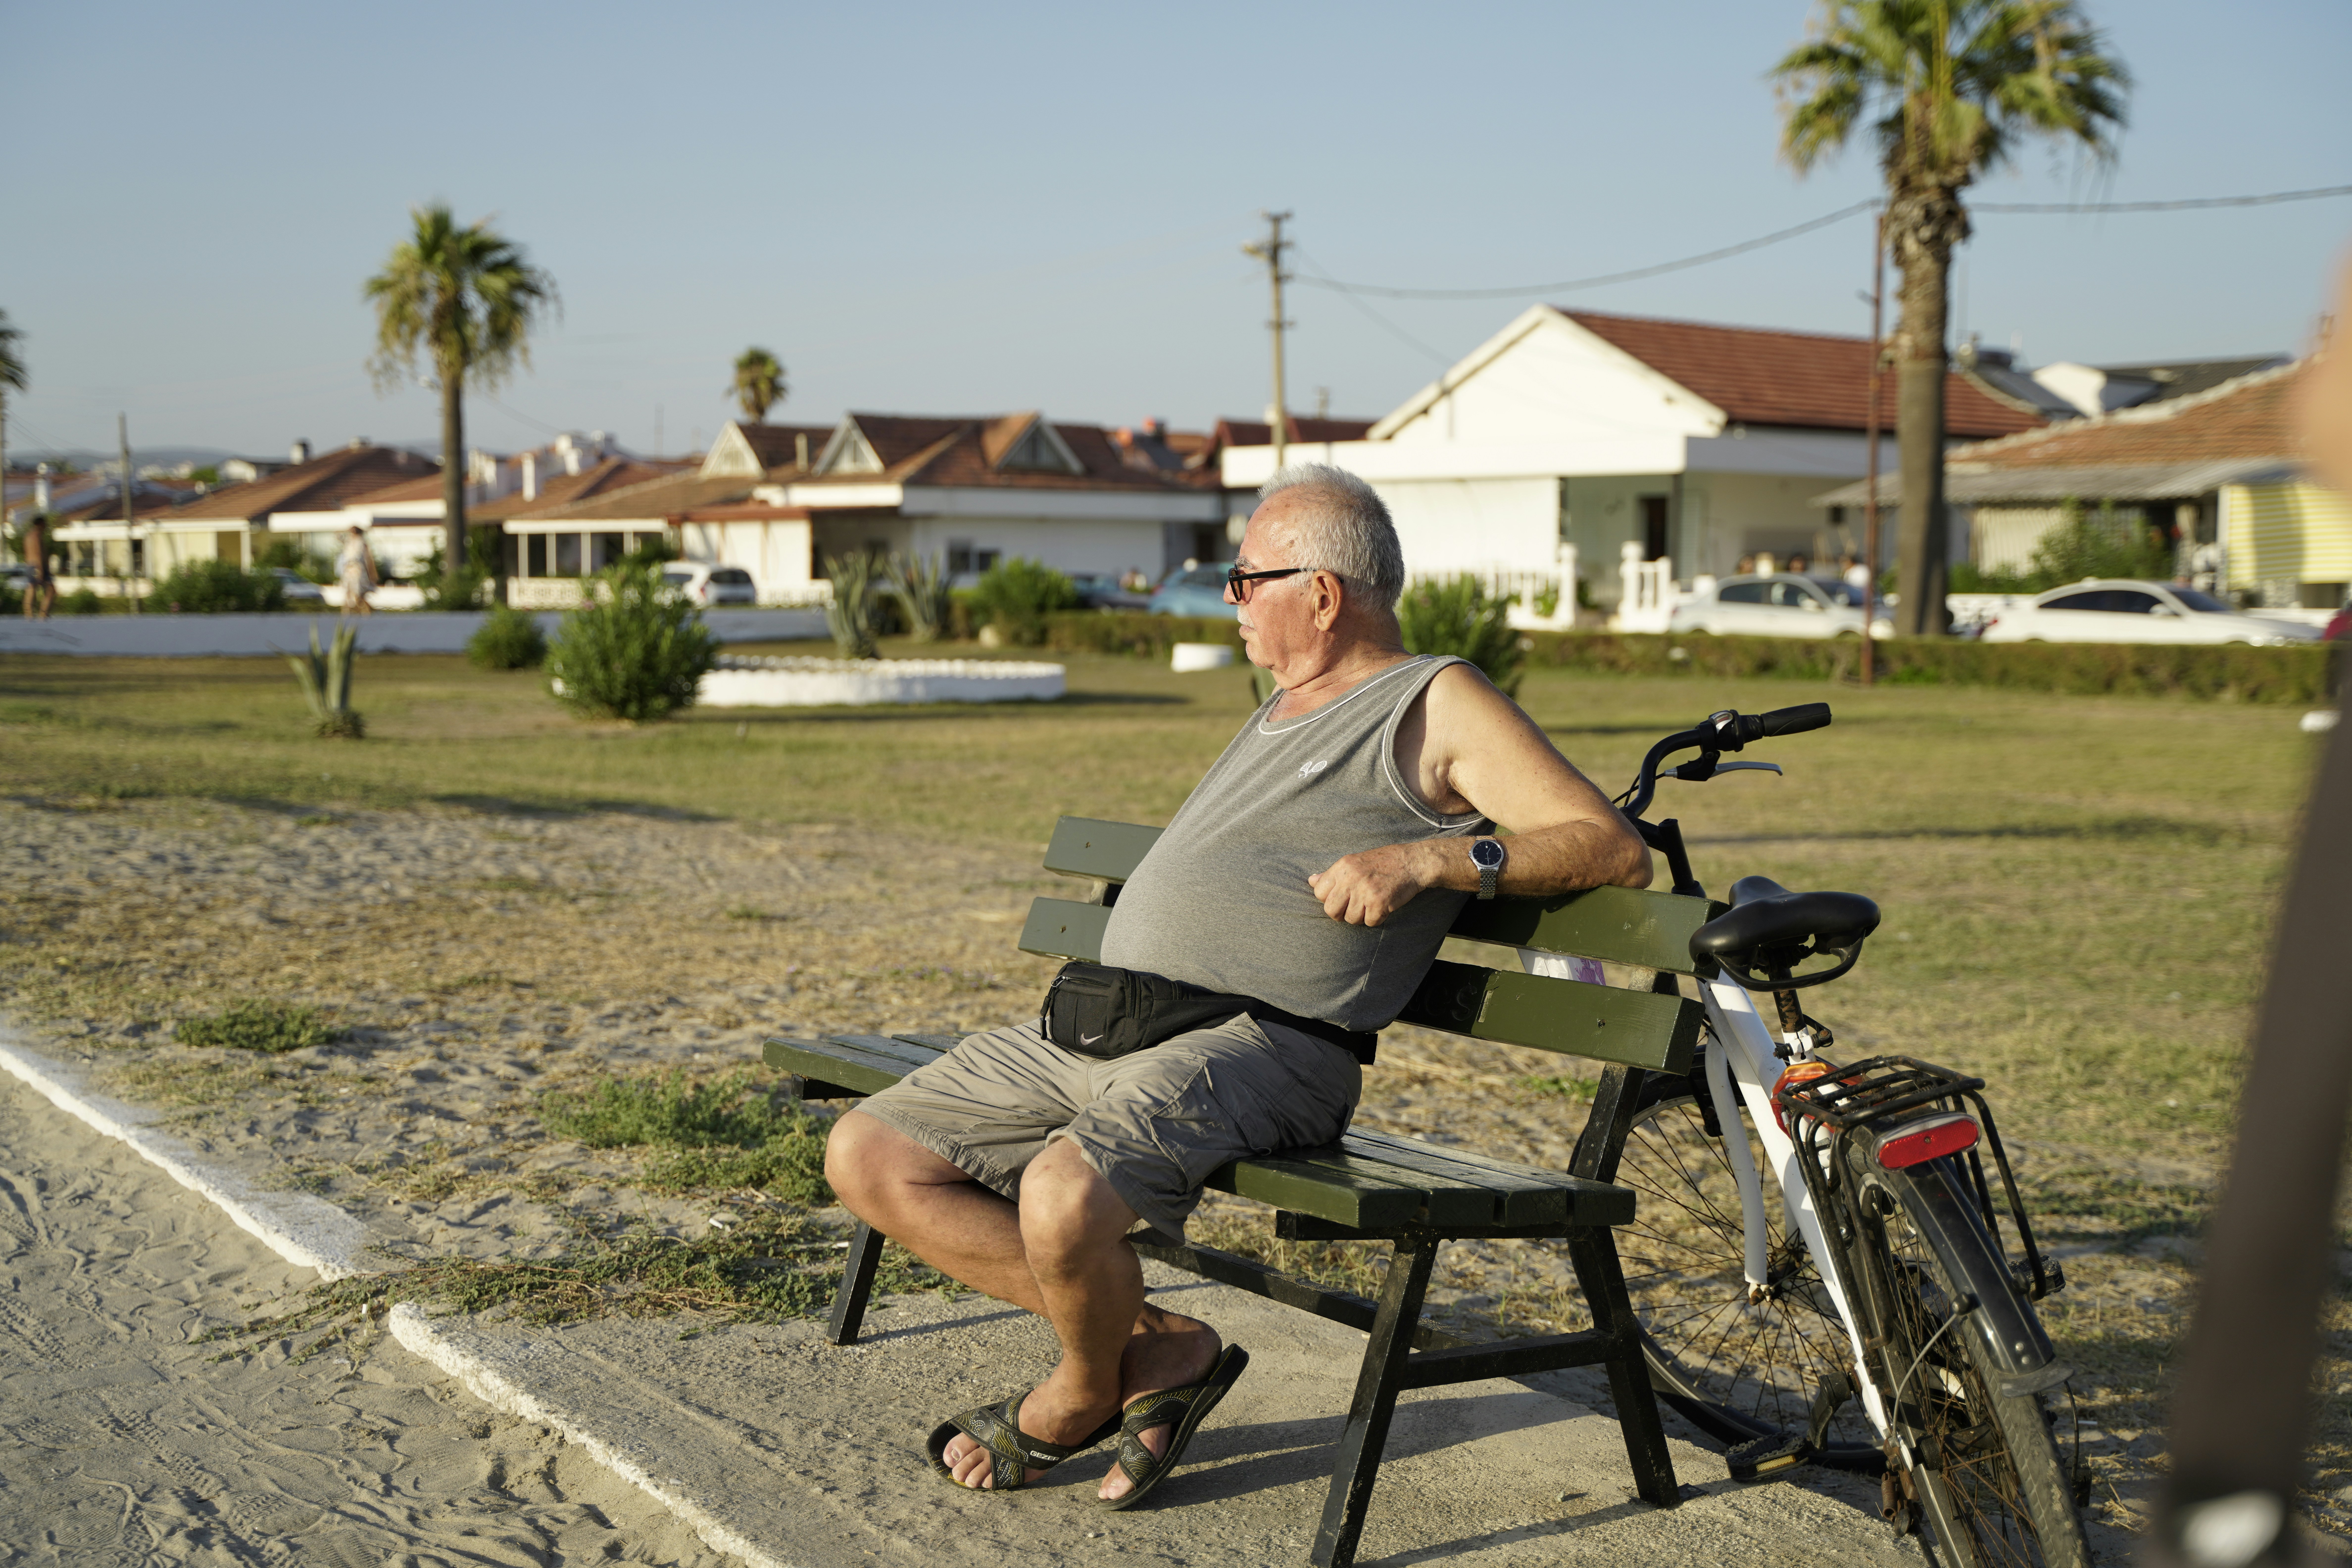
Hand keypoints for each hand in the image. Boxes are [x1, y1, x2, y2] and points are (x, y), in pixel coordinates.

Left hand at [1308, 842, 1436, 926]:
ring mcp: (1365, 891)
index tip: (1341, 898)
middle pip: (1330, 910)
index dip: (1328, 899)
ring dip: (1361, 916)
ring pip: (1350, 919)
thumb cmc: (1383, 862)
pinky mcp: (1379, 902)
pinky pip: (1369, 922)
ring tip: (1370, 904)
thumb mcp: (1354, 861)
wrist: (1412, 862)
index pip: (1318, 892)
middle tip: (1354, 907)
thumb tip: (1311, 881)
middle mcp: (1351, 878)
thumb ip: (1332, 873)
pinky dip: (1377, 918)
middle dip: (1341, 913)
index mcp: (1342, 866)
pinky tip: (1382, 906)